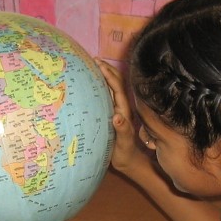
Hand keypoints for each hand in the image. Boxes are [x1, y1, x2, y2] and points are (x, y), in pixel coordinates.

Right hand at [97, 60, 145, 175]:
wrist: (129, 161)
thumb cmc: (125, 153)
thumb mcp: (123, 143)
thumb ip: (122, 130)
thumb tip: (117, 117)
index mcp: (124, 110)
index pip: (117, 87)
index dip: (109, 75)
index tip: (99, 64)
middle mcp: (121, 107)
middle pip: (115, 83)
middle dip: (106, 69)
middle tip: (93, 59)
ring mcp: (116, 110)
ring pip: (110, 88)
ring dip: (103, 75)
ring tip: (92, 65)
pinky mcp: (111, 114)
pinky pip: (105, 96)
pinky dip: (99, 86)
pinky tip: (91, 83)